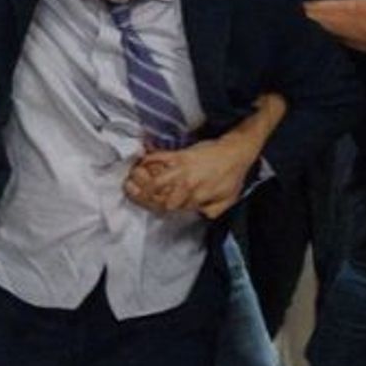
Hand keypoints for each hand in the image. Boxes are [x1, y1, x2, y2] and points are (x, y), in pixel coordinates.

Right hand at [125, 136, 256, 218]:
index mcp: (196, 198)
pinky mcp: (181, 154)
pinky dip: (149, 159)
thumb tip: (197, 213)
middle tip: (128, 190)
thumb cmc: (232, 176)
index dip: (154, 206)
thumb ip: (210, 211)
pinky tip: (140, 161)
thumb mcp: (226, 201)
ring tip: (129, 179)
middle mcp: (187, 185)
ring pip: (157, 179)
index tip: (143, 202)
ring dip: (142, 180)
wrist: (236, 152)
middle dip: (142, 196)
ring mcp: (183, 169)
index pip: (170, 207)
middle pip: (159, 196)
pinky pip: (161, 157)